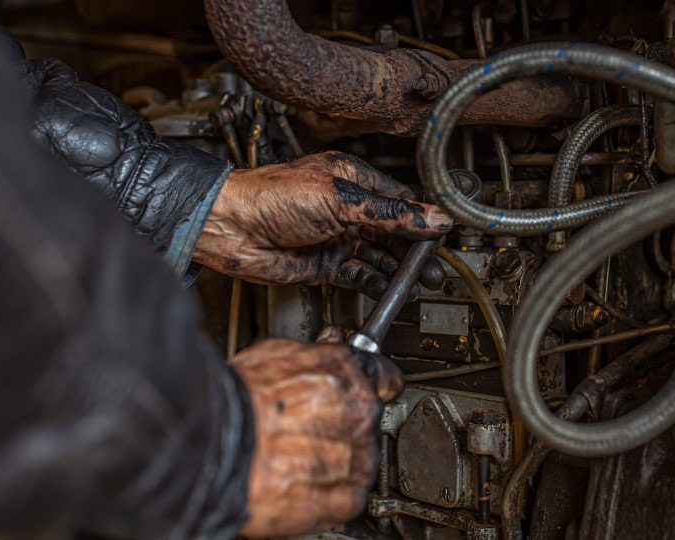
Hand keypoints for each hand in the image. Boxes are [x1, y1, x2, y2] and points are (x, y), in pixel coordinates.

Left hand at [193, 152, 451, 297]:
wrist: (230, 227)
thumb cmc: (271, 197)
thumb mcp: (340, 200)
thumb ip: (389, 213)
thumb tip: (431, 217)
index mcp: (353, 180)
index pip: (400, 200)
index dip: (423, 218)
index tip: (444, 233)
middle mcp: (347, 208)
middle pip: (393, 230)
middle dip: (416, 249)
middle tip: (437, 267)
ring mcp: (336, 236)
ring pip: (379, 254)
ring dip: (399, 269)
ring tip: (421, 282)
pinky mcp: (325, 263)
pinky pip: (359, 273)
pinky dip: (376, 281)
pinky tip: (391, 288)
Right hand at [230, 338, 401, 537]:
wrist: (212, 445)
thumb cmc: (234, 401)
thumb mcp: (274, 354)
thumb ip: (313, 356)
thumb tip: (326, 348)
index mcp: (344, 371)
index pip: (384, 378)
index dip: (374, 386)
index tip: (367, 392)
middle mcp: (358, 411)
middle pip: (369, 423)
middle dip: (344, 429)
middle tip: (307, 433)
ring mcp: (355, 455)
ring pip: (362, 461)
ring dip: (336, 465)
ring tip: (297, 461)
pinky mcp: (344, 496)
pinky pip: (351, 496)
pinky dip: (330, 496)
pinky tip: (303, 485)